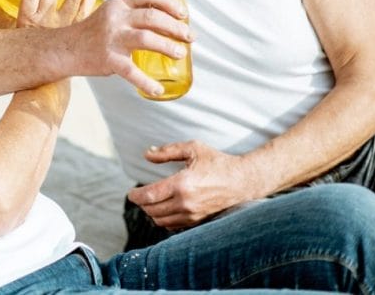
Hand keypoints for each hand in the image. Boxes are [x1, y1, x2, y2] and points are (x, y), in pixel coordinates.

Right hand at [61, 0, 191, 94]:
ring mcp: (112, 38)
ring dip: (169, 47)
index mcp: (118, 3)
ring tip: (180, 53)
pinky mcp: (108, 59)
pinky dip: (147, 82)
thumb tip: (165, 19)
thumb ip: (131, 12)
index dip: (170, 3)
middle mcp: (115, 18)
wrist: (64, 49)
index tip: (183, 13)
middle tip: (189, 36)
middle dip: (177, 27)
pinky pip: (132, 72)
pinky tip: (158, 89)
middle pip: (153, 17)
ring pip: (147, 39)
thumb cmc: (91, 32)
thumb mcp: (109, 13)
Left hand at [127, 140, 260, 227]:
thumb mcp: (193, 149)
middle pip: (152, 210)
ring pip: (161, 221)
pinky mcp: (199, 221)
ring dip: (151, 212)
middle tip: (139, 195)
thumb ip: (166, 151)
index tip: (130, 193)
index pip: (149, 196)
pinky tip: (164, 209)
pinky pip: (173, 225)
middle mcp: (186, 203)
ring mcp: (193, 215)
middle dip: (142, 203)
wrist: (244, 181)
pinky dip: (164, 219)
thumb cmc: (218, 162)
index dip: (135, 196)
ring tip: (150, 202)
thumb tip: (146, 154)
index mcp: (182, 184)